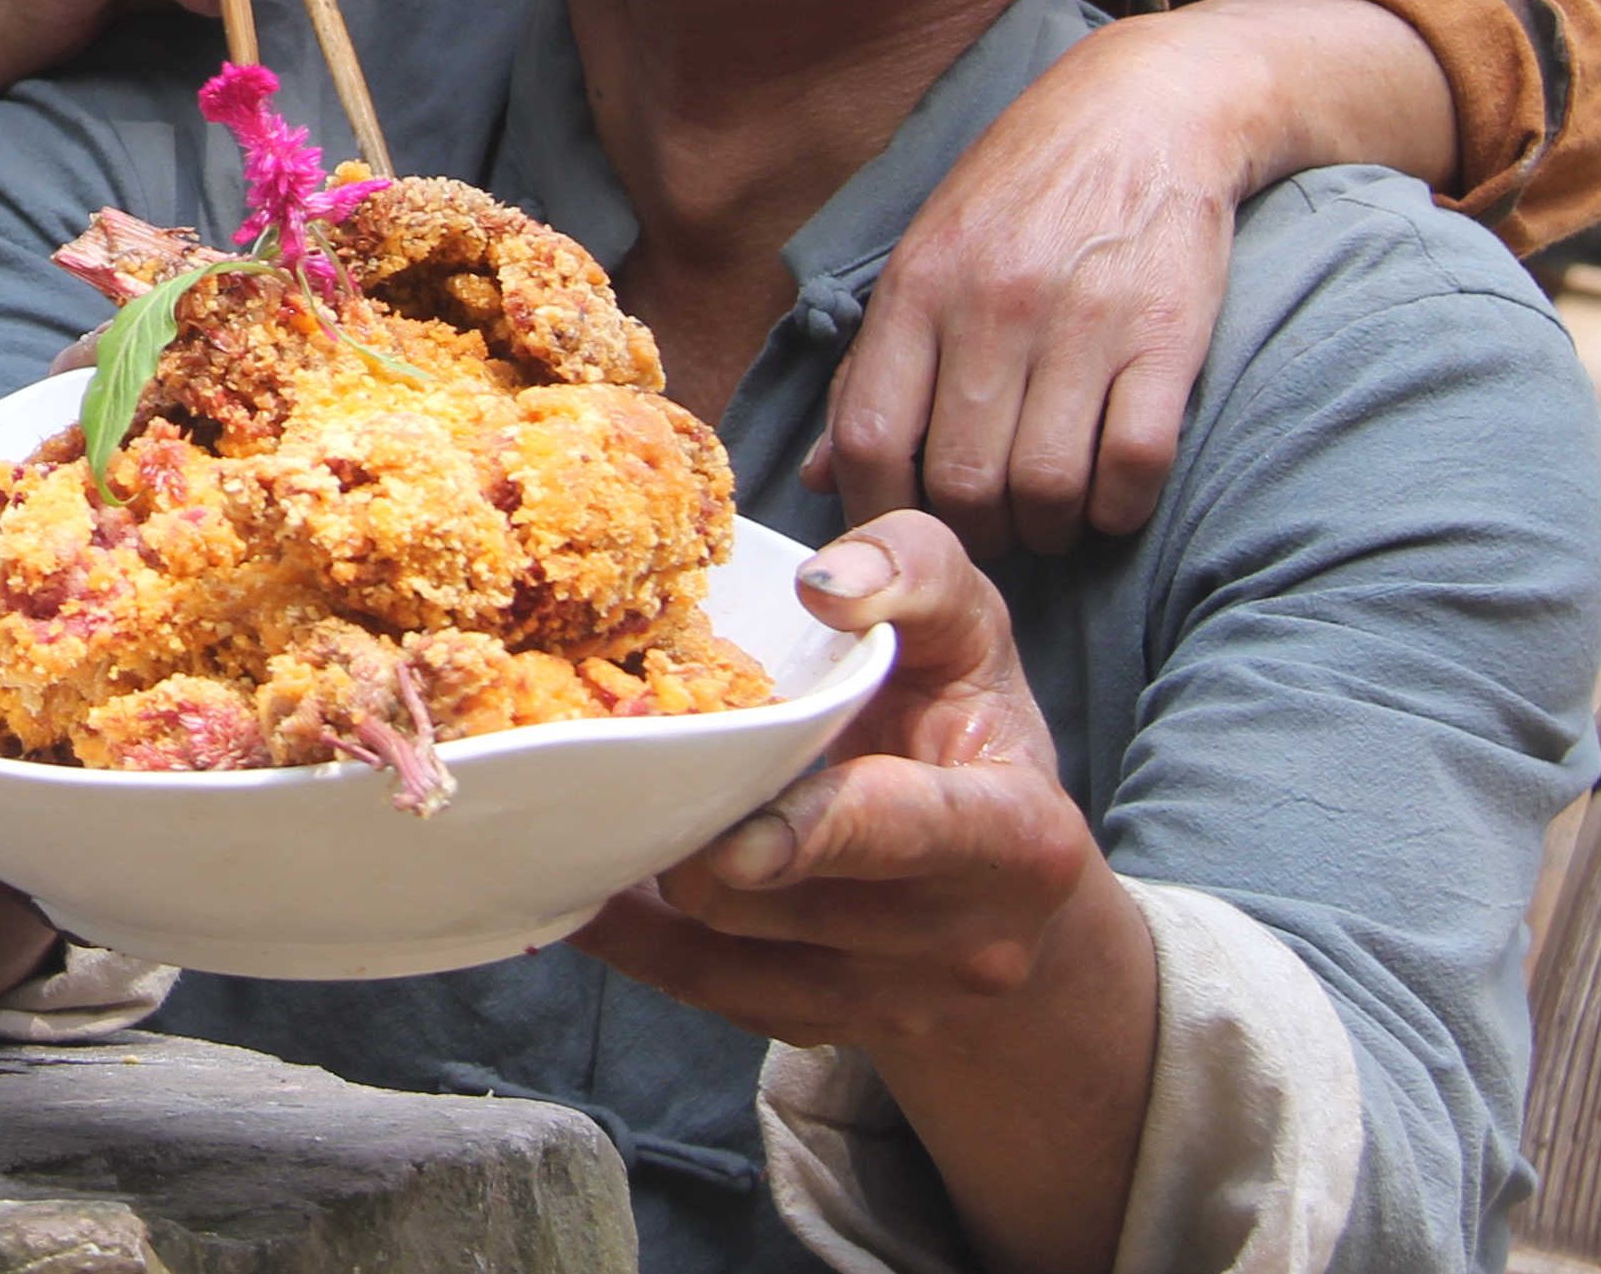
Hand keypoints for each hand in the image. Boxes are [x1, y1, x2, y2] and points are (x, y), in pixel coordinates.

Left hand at [574, 517, 1117, 1050]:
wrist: (1000, 878)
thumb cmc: (967, 720)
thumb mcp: (968, 626)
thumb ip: (914, 571)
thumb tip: (823, 583)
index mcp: (1014, 834)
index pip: (916, 835)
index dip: (819, 832)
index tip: (735, 831)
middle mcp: (966, 939)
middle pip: (787, 902)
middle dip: (699, 839)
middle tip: (620, 773)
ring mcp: (894, 1001)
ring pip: (729, 955)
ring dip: (656, 880)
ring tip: (601, 805)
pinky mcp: (824, 1029)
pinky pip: (700, 991)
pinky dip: (635, 935)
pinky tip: (586, 874)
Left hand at [809, 0, 1436, 550]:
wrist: (1147, 109)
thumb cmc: (1022, 190)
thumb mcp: (927, 254)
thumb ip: (872, 365)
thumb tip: (817, 474)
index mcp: (918, 285)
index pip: (871, 435)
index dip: (874, 510)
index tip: (897, 535)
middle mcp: (993, 305)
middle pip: (961, 480)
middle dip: (972, 532)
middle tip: (989, 529)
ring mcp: (1083, 320)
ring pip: (1048, 487)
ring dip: (1049, 529)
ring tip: (1050, 516)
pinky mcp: (1168, 334)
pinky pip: (1135, 464)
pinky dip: (1120, 505)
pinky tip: (1110, 495)